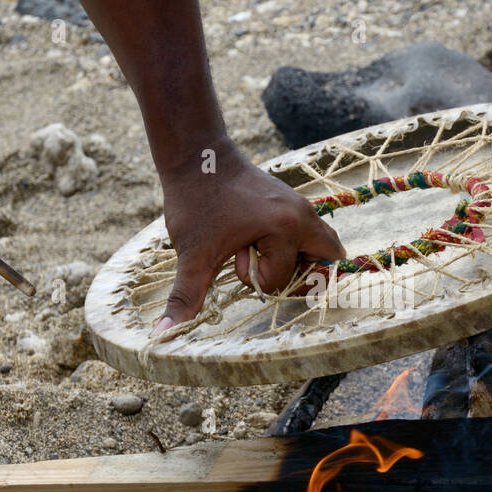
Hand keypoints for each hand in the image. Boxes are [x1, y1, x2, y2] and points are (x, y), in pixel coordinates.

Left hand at [154, 149, 345, 331]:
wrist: (197, 156)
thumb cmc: (195, 203)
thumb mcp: (192, 254)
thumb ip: (186, 296)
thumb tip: (163, 335)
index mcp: (285, 227)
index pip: (283, 278)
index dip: (254, 279)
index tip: (233, 257)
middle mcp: (302, 214)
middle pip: (327, 258)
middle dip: (297, 273)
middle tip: (264, 266)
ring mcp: (301, 204)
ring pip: (323, 243)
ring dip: (298, 257)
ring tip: (265, 253)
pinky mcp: (293, 200)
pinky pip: (311, 230)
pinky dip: (294, 243)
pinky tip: (264, 241)